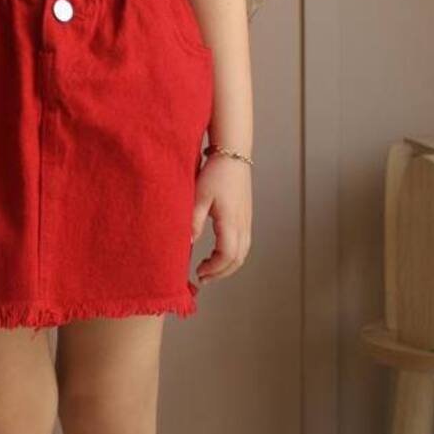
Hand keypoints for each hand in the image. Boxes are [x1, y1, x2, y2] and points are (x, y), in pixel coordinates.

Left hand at [191, 154, 251, 282]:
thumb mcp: (198, 196)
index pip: (227, 255)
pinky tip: (218, 252)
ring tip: (209, 269)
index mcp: (231, 221)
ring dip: (227, 265)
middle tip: (202, 278)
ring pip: (243, 253)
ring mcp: (247, 220)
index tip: (198, 272)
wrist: (233, 155)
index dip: (214, 269)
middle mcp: (243, 224)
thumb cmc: (215, 173)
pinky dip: (232, 255)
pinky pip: (244, 244)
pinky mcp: (246, 217)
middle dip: (220, 272)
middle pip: (238, 259)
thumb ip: (193, 221)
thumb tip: (186, 244)